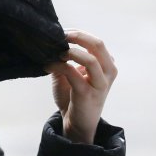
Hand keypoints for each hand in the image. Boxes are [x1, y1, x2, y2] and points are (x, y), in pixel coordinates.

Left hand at [45, 29, 117, 143]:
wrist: (76, 122)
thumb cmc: (73, 96)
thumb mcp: (68, 73)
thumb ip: (64, 59)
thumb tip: (52, 43)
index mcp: (107, 64)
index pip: (95, 41)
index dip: (78, 33)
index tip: (60, 33)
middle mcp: (108, 72)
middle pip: (98, 44)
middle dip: (77, 36)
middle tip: (59, 36)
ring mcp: (100, 84)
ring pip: (91, 59)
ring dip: (71, 52)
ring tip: (57, 53)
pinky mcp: (87, 94)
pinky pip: (73, 73)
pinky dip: (59, 66)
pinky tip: (47, 66)